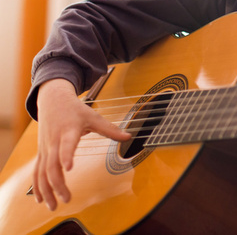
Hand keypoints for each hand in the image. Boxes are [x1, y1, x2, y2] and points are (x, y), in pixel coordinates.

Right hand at [33, 79, 130, 210]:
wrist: (52, 100)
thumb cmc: (75, 109)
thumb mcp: (93, 116)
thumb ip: (110, 129)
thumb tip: (129, 137)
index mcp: (68, 131)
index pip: (67, 145)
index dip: (66, 155)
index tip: (69, 167)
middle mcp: (54, 142)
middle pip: (52, 165)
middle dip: (58, 184)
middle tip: (67, 198)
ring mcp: (45, 148)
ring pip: (41, 172)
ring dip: (46, 190)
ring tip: (53, 206)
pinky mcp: (41, 153)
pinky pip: (36, 172)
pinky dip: (37, 186)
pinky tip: (41, 200)